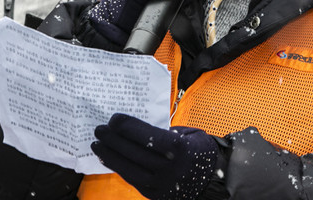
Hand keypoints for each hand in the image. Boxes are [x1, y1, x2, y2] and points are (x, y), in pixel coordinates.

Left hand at [92, 113, 219, 199]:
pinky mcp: (155, 194)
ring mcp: (161, 184)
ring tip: (97, 144)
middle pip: (134, 152)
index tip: (114, 119)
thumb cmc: (201, 152)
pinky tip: (110, 158)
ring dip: (110, 155)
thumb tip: (137, 128)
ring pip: (129, 169)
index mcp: (179, 149)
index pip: (146, 136)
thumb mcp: (189, 135)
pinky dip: (119, 168)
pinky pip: (133, 179)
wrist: (215, 182)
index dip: (127, 127)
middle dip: (113, 139)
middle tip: (99, 129)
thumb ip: (164, 132)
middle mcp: (169, 169)